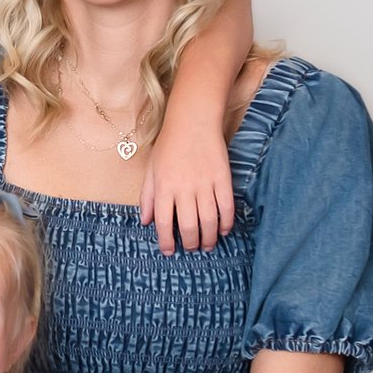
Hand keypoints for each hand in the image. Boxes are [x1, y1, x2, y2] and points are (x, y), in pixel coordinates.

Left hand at [139, 117, 234, 253]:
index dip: (166, 242)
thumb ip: (148, 196)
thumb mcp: (151, 169)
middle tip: (191, 248)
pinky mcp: (223, 179)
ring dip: (208, 238)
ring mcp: (205, 184)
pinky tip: (223, 230)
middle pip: (189, 226)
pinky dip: (226, 222)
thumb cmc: (169, 145)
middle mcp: (184, 188)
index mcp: (164, 187)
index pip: (164, 223)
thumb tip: (146, 221)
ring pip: (209, 221)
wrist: (193, 121)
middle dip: (190, 243)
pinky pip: (226, 207)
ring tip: (207, 245)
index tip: (169, 251)